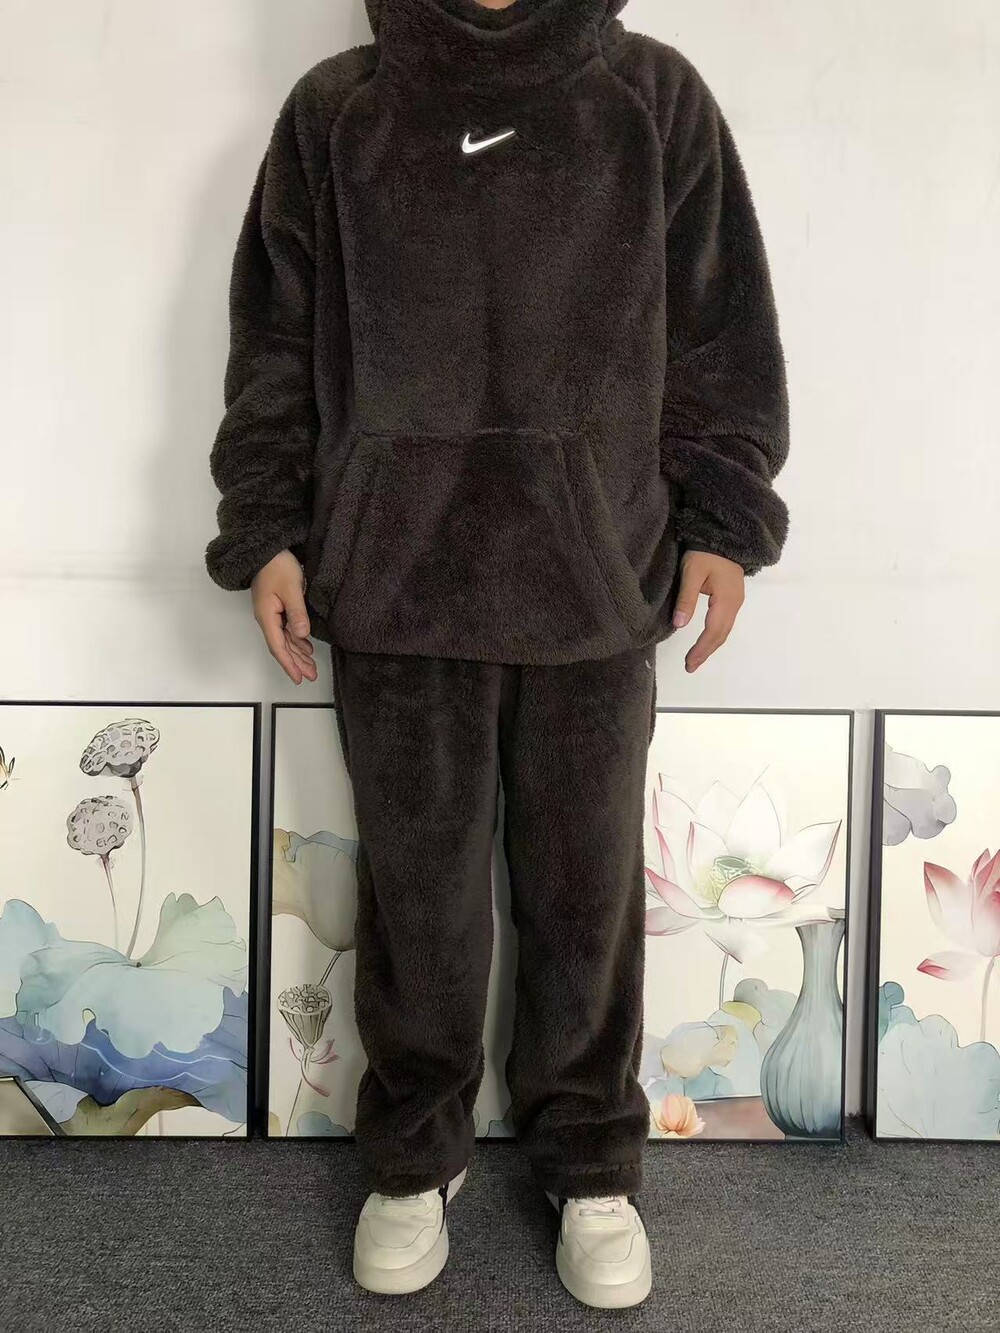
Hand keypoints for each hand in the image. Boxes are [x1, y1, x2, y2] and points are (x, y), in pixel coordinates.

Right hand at [251, 550, 317, 683]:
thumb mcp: (291, 588)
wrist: (267, 549)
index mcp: (267, 616)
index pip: (278, 646)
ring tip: (311, 667)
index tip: (298, 678)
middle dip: (296, 663)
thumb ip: (297, 613)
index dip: (289, 664)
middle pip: (281, 647)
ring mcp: (271, 613)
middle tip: (311, 676)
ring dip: (297, 653)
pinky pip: (287, 629)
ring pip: (285, 640)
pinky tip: (305, 647)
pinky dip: (297, 640)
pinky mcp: (277, 607)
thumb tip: (302, 636)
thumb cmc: (277, 565)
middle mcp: (267, 618)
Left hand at [671, 550, 745, 672]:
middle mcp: (734, 604)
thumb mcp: (692, 572)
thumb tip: (679, 625)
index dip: (701, 649)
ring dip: (711, 646)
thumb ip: (686, 598)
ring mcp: (736, 601)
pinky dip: (715, 636)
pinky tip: (706, 641)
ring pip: (724, 630)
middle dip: (706, 652)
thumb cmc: (705, 552)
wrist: (724, 536)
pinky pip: (725, 623)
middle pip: (721, 634)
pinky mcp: (733, 598)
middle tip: (690, 667)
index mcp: (726, 599)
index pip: (713, 630)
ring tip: (696, 659)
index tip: (689, 663)